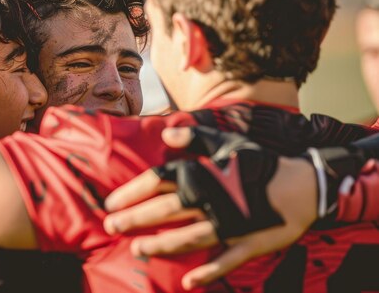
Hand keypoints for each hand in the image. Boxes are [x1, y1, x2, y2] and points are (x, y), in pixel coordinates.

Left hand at [103, 127, 316, 289]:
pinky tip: (189, 282)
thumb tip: (166, 135)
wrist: (303, 186)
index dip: (131, 192)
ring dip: (161, 245)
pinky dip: (208, 273)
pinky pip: (225, 262)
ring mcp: (229, 225)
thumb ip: (194, 139)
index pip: (158, 181)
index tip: (110, 202)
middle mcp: (211, 200)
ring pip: (188, 238)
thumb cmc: (259, 164)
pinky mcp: (247, 244)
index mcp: (203, 175)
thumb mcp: (226, 144)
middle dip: (135, 219)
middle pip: (165, 210)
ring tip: (137, 250)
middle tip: (111, 227)